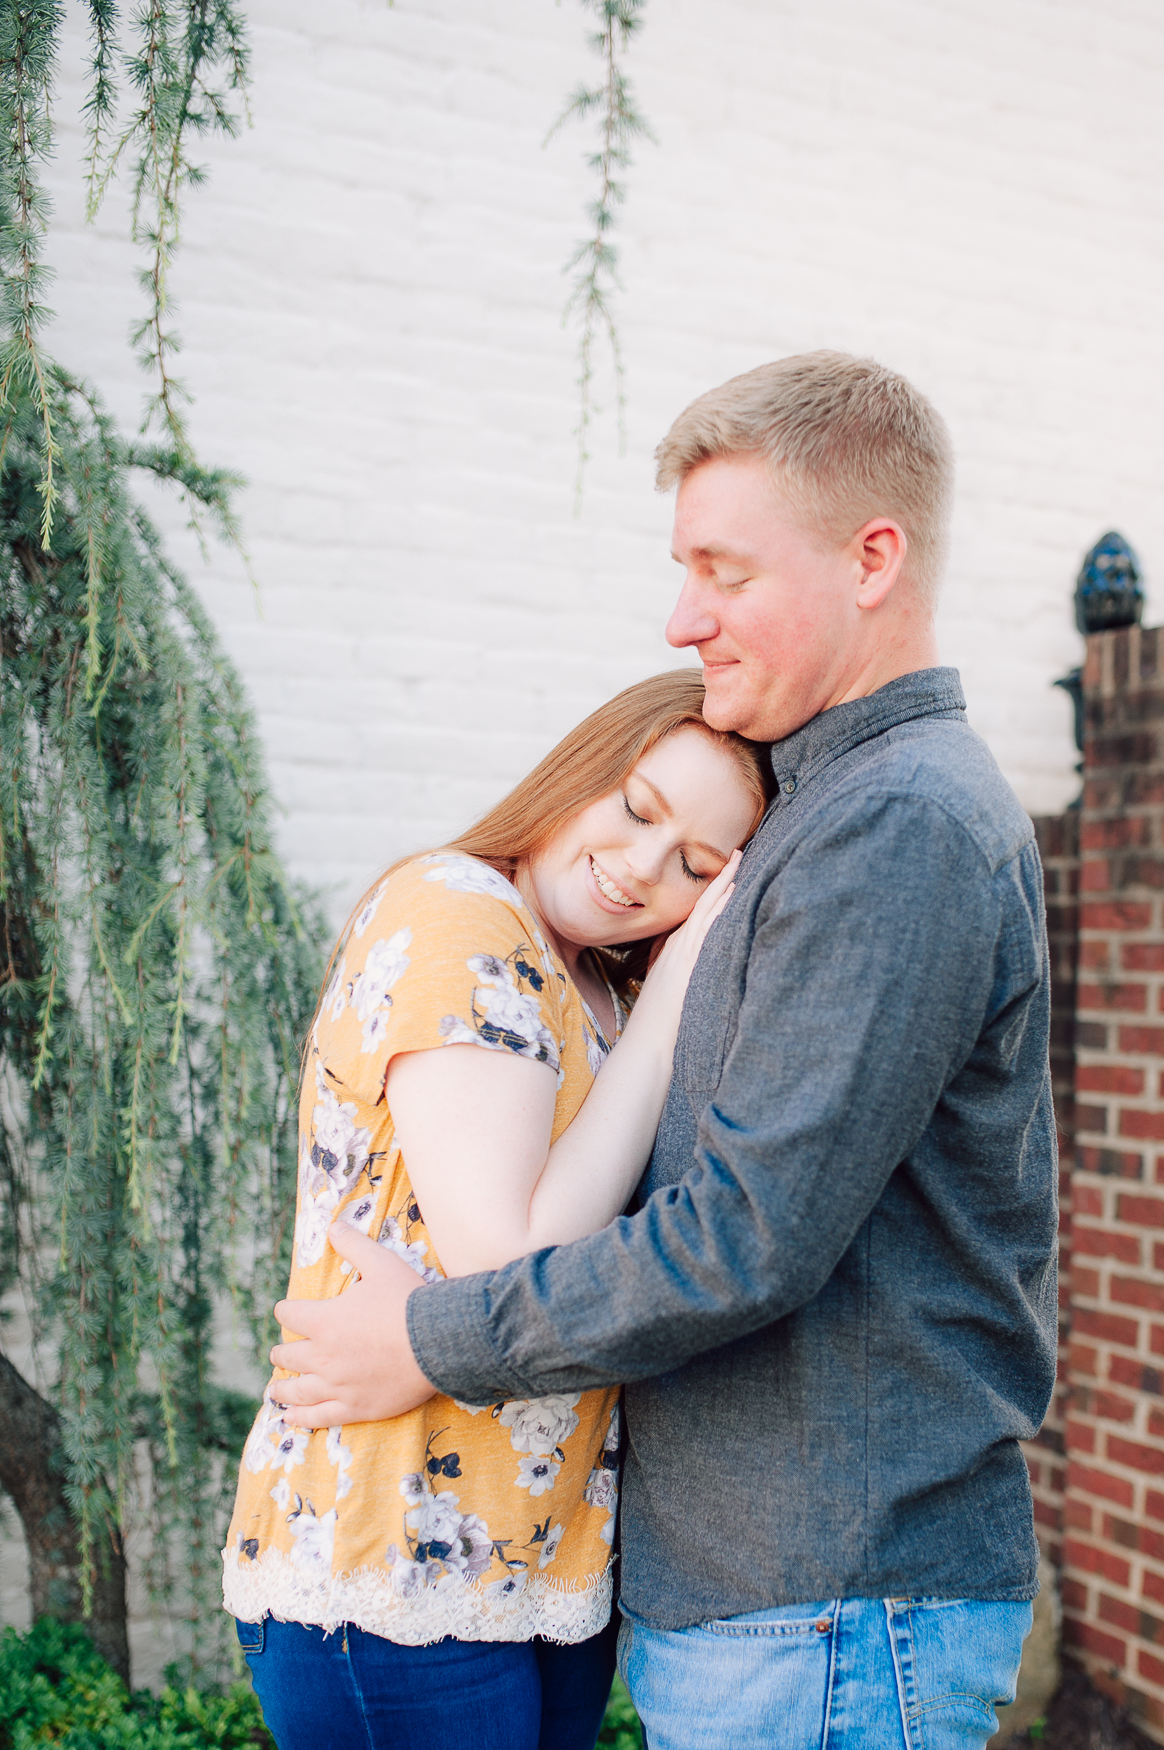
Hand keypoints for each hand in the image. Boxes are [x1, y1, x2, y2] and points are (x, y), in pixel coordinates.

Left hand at [271, 1223, 437, 1426]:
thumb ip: (354, 1245)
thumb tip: (333, 1225)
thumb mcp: (381, 1263)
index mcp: (325, 1320)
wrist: (438, 1341)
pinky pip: (319, 1417)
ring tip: (274, 1389)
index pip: (291, 1315)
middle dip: (283, 1351)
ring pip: (298, 1390)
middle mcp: (324, 1356)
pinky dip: (300, 1417)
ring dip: (282, 1388)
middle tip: (280, 1352)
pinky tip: (290, 1418)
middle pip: (290, 1355)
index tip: (286, 1311)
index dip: (286, 1311)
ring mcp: (338, 1386)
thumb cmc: (408, 1300)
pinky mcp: (355, 1407)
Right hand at [635, 849, 739, 1028]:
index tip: (730, 866)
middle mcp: (680, 945)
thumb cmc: (659, 1019)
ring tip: (739, 861)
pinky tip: (731, 895)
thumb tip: (683, 950)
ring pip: (706, 911)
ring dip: (723, 886)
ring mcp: (684, 954)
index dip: (714, 888)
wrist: (649, 1042)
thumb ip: (673, 963)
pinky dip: (718, 910)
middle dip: (722, 877)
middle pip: (704, 903)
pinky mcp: (689, 965)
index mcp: (675, 948)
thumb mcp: (664, 983)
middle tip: (739, 851)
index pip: (699, 910)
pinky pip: (706, 930)